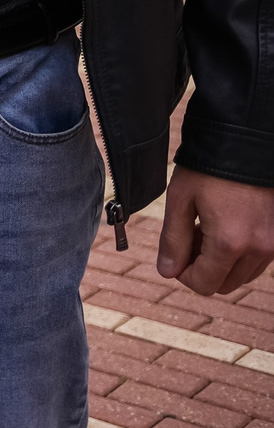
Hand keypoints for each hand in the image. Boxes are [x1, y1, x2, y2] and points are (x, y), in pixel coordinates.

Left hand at [157, 167, 273, 294]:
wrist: (246, 142)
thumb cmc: (209, 168)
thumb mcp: (181, 200)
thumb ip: (173, 240)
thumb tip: (167, 272)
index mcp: (231, 243)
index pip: (204, 285)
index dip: (183, 275)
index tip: (175, 254)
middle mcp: (259, 249)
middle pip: (225, 285)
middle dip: (202, 269)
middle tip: (191, 237)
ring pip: (243, 275)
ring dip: (222, 263)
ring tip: (208, 229)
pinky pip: (258, 261)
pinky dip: (240, 254)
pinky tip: (226, 227)